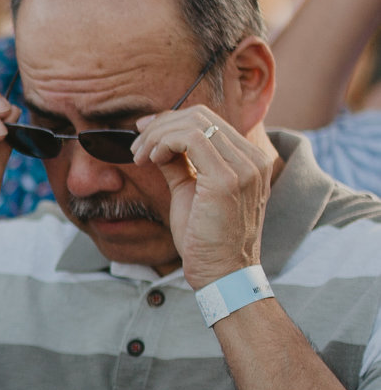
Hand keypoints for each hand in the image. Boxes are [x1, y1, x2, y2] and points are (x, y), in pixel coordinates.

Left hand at [135, 106, 277, 288]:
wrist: (222, 273)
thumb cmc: (204, 238)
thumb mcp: (189, 192)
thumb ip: (179, 165)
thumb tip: (158, 143)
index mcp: (250, 160)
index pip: (209, 120)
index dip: (170, 120)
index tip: (143, 133)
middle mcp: (254, 159)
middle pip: (201, 116)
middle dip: (160, 125)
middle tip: (136, 147)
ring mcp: (245, 167)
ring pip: (193, 123)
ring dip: (156, 136)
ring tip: (140, 157)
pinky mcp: (228, 179)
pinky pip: (191, 139)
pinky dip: (163, 144)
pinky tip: (151, 162)